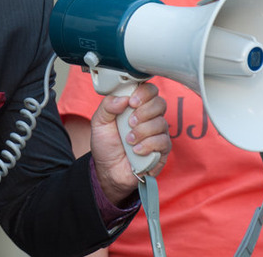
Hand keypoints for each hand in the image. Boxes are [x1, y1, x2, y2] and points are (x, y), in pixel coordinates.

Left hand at [89, 82, 169, 204]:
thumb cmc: (106, 144)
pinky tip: (136, 150)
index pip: (150, 90)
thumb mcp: (99, 122)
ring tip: (129, 140)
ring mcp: (158, 133)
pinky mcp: (162, 150)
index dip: (143, 93)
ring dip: (142, 131)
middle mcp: (150, 117)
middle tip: (130, 122)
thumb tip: (123, 98)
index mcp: (136, 106)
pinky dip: (147, 145)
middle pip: (160, 103)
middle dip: (143, 112)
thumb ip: (107, 106)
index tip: (132, 102)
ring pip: (161, 123)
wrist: (108, 170)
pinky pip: (163, 142)